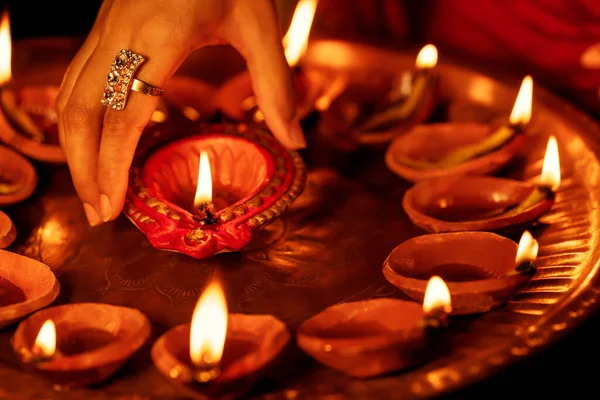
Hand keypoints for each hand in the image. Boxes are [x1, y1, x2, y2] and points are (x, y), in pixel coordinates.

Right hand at [56, 0, 305, 226]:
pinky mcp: (106, 24)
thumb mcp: (260, 21)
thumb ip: (275, 83)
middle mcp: (119, 33)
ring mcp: (106, 26)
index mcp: (157, 37)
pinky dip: (78, 118)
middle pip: (80, 112)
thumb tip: (295, 139)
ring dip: (73, 146)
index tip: (112, 207)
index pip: (121, 115)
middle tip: (99, 213)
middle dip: (83, 167)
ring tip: (92, 187)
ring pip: (68, 94)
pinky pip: (77, 78)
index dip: (111, 166)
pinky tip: (94, 140)